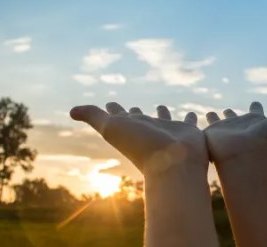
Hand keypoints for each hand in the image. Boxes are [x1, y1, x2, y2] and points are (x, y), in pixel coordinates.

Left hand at [70, 102, 206, 173]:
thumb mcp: (112, 128)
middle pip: (141, 119)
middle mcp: (149, 130)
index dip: (113, 110)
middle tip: (133, 107)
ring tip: (162, 106)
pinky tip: (195, 114)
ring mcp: (168, 132)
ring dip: (163, 113)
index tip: (109, 103)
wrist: (174, 163)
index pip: (119, 117)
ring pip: (165, 119)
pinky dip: (191, 118)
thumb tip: (71, 111)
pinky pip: (190, 122)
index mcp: (131, 128)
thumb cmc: (141, 146)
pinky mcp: (188, 132)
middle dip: (136, 113)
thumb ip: (94, 117)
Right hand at [203, 98, 266, 246]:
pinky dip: (196, 123)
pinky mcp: (210, 137)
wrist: (250, 157)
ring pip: (218, 123)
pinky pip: (201, 127)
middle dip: (231, 114)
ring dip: (213, 118)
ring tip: (207, 113)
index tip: (255, 102)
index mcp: (258, 123)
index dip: (256, 107)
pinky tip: (190, 120)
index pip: (257, 112)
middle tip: (225, 109)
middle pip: (236, 118)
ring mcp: (225, 132)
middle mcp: (241, 128)